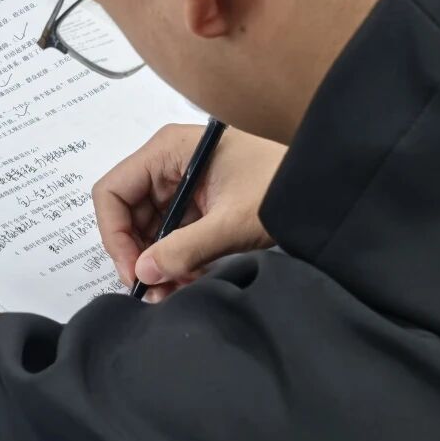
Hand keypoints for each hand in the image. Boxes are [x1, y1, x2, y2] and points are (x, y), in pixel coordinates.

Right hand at [93, 124, 285, 302]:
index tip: (134, 271)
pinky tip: (189, 279)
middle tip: (155, 290)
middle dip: (138, 254)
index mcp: (167, 150)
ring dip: (157, 260)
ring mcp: (183, 181)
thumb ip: (184, 249)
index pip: (112, 191)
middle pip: (127, 212)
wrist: (327, 186)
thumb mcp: (231, 222)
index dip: (114, 234)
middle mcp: (168, 161)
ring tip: (174, 290)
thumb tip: (143, 274)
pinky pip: (172, 232)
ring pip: (149, 227)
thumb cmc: (280, 189)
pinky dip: (176, 257)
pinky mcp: (200, 201)